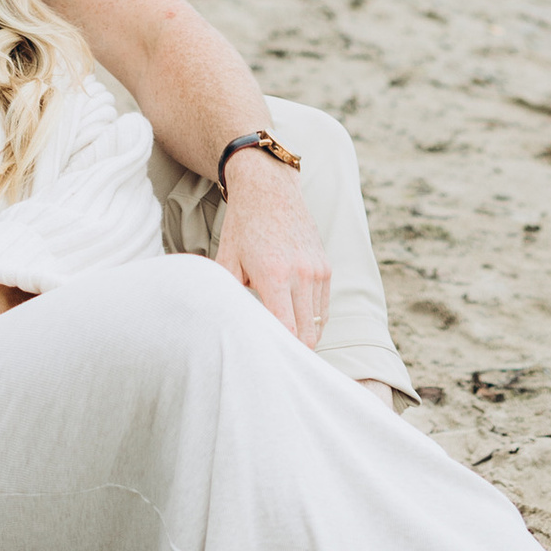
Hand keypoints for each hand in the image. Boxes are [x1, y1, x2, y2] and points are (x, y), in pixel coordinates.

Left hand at [213, 155, 329, 347]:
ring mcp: (318, 270)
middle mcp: (302, 274)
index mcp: (275, 275)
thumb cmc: (242, 226)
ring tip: (285, 344)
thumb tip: (224, 327)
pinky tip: (295, 321)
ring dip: (305, 335)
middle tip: (276, 361)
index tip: (268, 362)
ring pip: (319, 323)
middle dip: (294, 351)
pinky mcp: (326, 266)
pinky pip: (323, 307)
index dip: (281, 351)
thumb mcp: (225, 260)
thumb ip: (227, 295)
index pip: (288, 331)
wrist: (268, 188)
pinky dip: (312, 319)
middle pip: (308, 335)